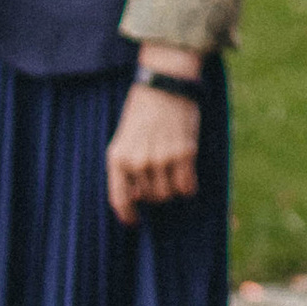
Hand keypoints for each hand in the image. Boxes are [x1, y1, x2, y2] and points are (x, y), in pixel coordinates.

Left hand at [107, 69, 201, 223]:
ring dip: (173, 188)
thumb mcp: (126, 137)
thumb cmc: (144, 109)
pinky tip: (188, 174)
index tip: (134, 222)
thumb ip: (128, 165)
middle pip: (149, 197)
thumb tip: (138, 196)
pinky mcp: (183, 154)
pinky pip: (187, 186)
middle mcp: (138, 162)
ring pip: (168, 194)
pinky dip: (189, 185)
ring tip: (174, 170)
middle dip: (156, 192)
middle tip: (162, 177)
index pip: (119, 198)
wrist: (165, 83)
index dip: (127, 215)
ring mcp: (161, 159)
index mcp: (117, 157)